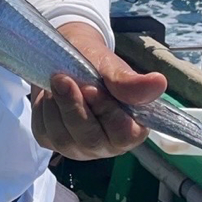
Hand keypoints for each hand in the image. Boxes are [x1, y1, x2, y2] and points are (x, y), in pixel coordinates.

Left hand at [31, 22, 166, 160]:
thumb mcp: (110, 66)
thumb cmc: (95, 63)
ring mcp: (77, 146)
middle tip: (62, 78)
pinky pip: (43, 131)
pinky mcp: (51, 140)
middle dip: (74, 106)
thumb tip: (159, 82)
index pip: (122, 132)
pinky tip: (49, 93)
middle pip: (89, 139)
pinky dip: (43, 108)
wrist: (66, 55)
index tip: (92, 86)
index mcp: (131, 130)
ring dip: (56, 104)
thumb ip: (128, 81)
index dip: (104, 109)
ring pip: (63, 137)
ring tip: (58, 80)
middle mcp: (106, 145)